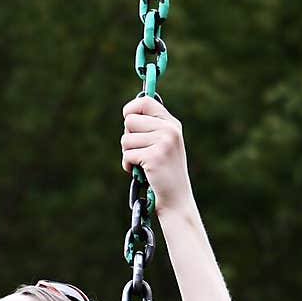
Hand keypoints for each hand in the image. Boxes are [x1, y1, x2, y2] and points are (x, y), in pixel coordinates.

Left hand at [121, 94, 192, 215]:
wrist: (175, 198)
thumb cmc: (164, 173)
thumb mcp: (162, 145)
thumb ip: (150, 129)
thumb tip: (127, 114)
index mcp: (172, 124)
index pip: (145, 102)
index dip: (130, 109)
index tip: (127, 118)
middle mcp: (170, 129)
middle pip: (130, 121)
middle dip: (128, 137)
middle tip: (138, 151)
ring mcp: (163, 142)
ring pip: (126, 139)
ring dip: (127, 154)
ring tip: (140, 163)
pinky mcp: (154, 156)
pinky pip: (127, 154)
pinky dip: (128, 165)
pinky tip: (139, 171)